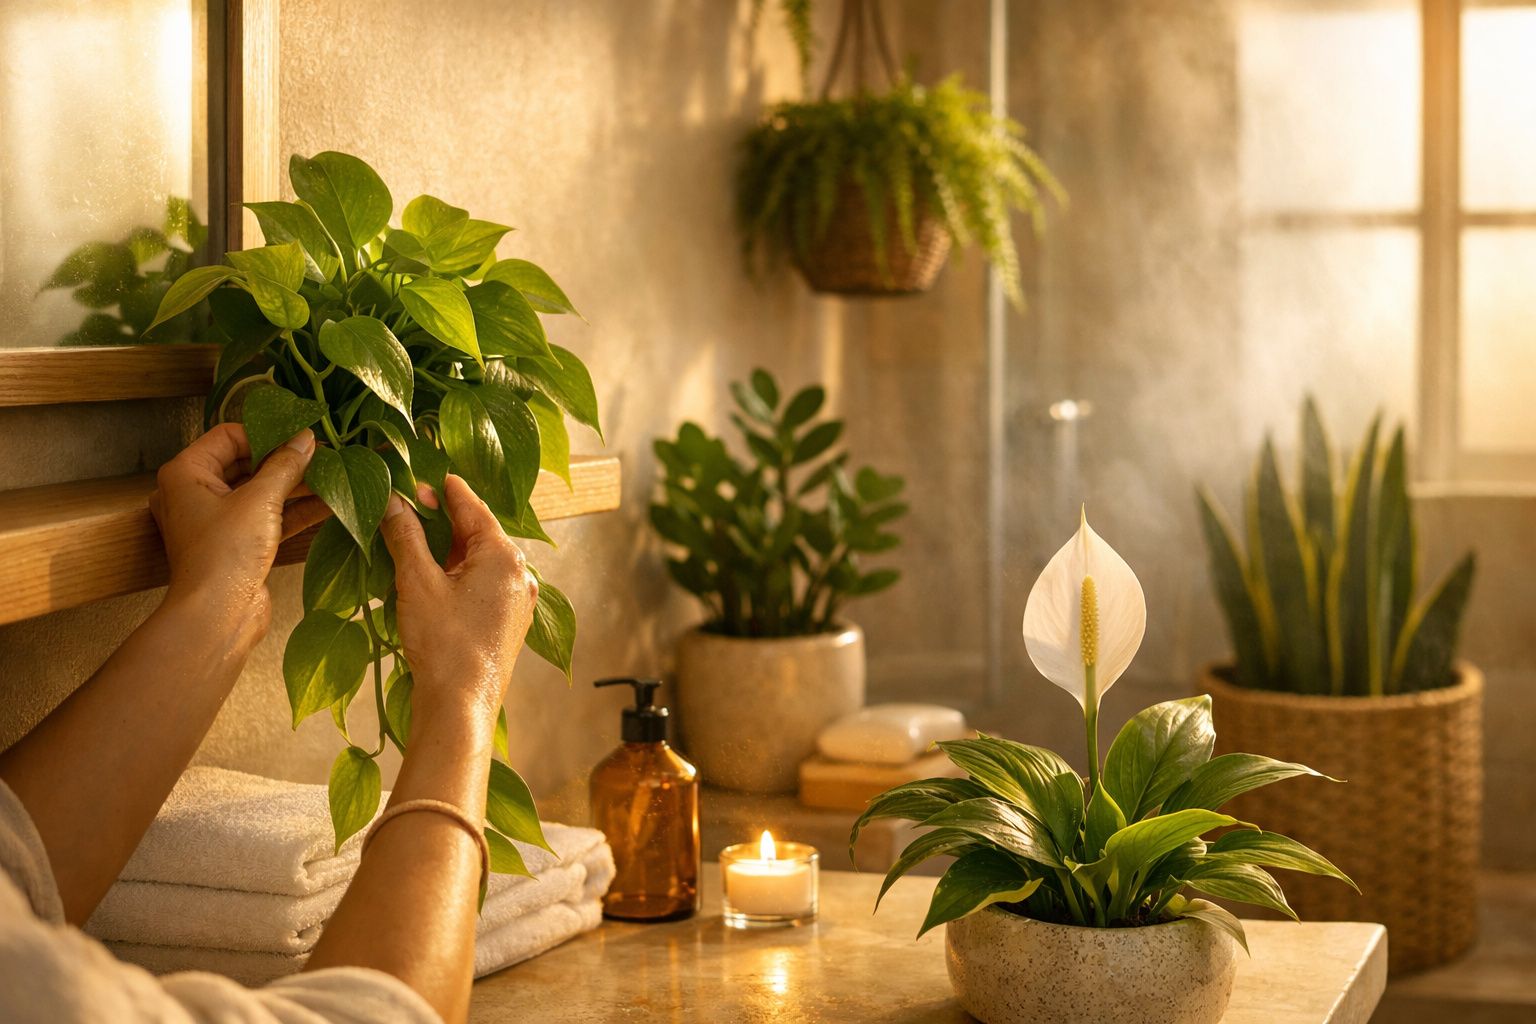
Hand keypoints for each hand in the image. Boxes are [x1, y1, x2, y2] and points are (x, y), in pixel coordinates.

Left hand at [149, 424, 328, 626]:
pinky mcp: (237, 543)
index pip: (229, 435)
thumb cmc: (226, 552)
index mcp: (186, 473)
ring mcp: (217, 520)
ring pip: (261, 492)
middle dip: (287, 460)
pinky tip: (329, 503)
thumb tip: (305, 439)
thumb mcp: (260, 500)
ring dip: (297, 485)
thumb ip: (285, 465)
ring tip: (334, 476)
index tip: (302, 435)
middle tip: (324, 454)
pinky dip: (294, 510)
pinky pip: (267, 517)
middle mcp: (196, 493)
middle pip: (247, 463)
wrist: (218, 614)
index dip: (267, 433)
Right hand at [378, 475, 537, 736]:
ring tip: (415, 544)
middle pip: (478, 532)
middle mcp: (521, 573)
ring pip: (481, 559)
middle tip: (409, 510)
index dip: (441, 489)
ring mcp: (520, 599)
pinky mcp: (512, 621)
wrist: (461, 706)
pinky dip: (460, 574)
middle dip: (443, 520)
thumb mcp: (417, 582)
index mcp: (505, 556)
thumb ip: (406, 536)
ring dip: (449, 549)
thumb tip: (393, 500)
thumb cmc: (442, 643)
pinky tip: (434, 580)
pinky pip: (486, 584)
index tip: (418, 477)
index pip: (471, 506)